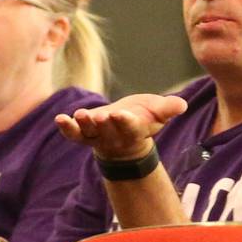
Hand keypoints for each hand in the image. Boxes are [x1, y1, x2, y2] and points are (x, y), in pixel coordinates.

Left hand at [55, 94, 186, 159]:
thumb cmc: (143, 120)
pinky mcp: (84, 135)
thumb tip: (182, 104)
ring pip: (90, 134)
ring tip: (80, 115)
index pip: (130, 128)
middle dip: (104, 123)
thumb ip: (168, 109)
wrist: (125, 136)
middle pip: (109, 131)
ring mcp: (97, 137)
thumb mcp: (158, 113)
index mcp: (134, 131)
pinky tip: (59, 118)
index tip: (120, 114)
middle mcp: (115, 137)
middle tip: (99, 115)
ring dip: (84, 125)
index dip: (125, 122)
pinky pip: (73, 135)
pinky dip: (66, 128)